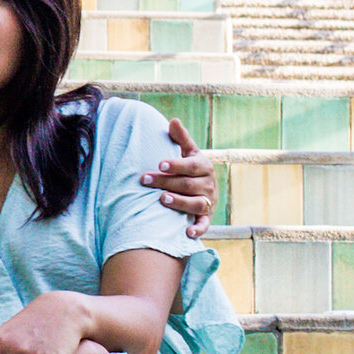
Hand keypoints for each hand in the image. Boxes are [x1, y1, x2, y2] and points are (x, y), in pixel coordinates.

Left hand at [148, 115, 215, 231]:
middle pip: (188, 184)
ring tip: (163, 199)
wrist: (205, 190)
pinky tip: (186, 232)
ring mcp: (208, 202)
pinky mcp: (206, 218)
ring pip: (196, 204)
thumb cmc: (190, 168)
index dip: (176, 165)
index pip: (190, 165)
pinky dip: (197, 230)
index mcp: (204, 166)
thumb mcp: (188, 152)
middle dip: (166, 182)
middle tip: (145, 180)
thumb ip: (181, 138)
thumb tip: (173, 121)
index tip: (159, 163)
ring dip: (180, 203)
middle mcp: (208, 184)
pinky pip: (204, 225)